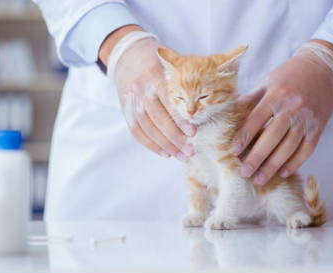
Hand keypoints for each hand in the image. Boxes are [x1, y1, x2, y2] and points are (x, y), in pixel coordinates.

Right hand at [107, 31, 195, 160]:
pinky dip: (150, 145)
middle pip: (158, 119)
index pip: (169, 102)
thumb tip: (207, 101)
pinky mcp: (125, 110)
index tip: (193, 133)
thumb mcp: (173, 63)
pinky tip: (164, 153)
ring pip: (148, 128)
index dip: (180, 120)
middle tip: (189, 152)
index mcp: (156, 76)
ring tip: (180, 156)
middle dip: (175, 138)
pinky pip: (137, 131)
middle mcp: (142, 90)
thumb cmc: (158, 61)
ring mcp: (132, 101)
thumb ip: (187, 80)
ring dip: (165, 145)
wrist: (127, 57)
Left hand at [232, 41, 332, 184]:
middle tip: (244, 173)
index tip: (233, 152)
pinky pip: (307, 149)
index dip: (244, 137)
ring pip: (289, 147)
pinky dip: (296, 162)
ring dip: (274, 166)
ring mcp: (307, 119)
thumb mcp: (266, 81)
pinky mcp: (318, 127)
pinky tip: (283, 173)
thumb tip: (230, 116)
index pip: (256, 119)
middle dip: (257, 158)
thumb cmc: (289, 75)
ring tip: (260, 179)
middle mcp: (292, 108)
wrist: (323, 68)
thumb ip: (249, 100)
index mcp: (276, 95)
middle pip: (272, 137)